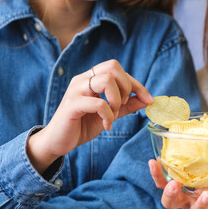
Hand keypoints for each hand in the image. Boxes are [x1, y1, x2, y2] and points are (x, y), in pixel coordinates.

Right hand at [28, 59, 153, 172]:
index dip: (137, 84)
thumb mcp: (111, 114)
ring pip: (106, 80)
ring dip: (116, 100)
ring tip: (113, 114)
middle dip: (126, 86)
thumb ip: (127, 105)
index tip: (149, 99)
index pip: (118, 70)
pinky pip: (98, 103)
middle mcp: (83, 79)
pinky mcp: (72, 104)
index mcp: (91, 78)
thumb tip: (147, 99)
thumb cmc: (83, 125)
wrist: (58, 142)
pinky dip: (108, 115)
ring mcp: (76, 90)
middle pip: (113, 66)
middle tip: (123, 105)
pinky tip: (107, 125)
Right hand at [149, 159, 207, 208]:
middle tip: (175, 185)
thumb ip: (194, 162)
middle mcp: (186, 203)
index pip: (162, 184)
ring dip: (202, 201)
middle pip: (171, 202)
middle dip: (171, 194)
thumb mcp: (195, 179)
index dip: (156, 174)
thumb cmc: (201, 191)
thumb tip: (202, 132)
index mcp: (179, 192)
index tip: (154, 161)